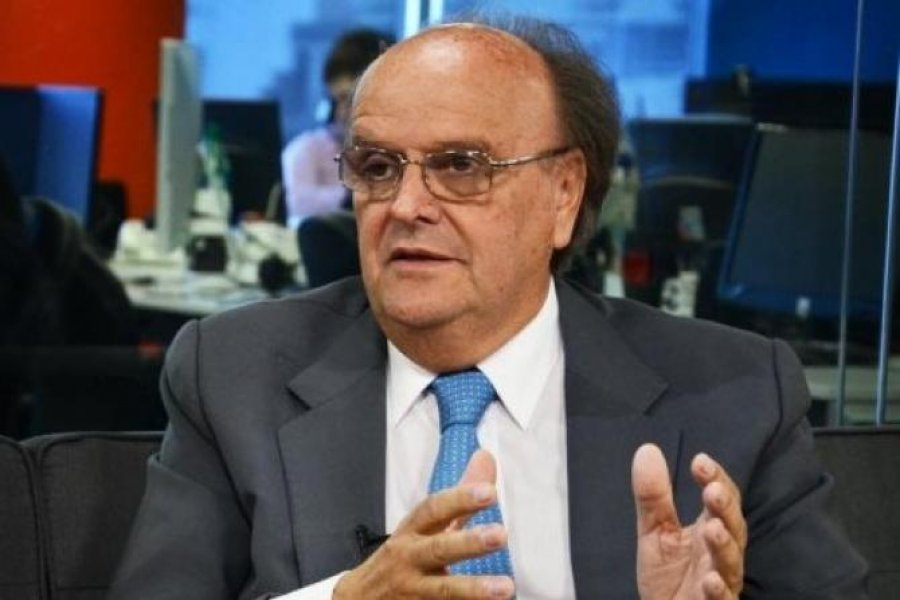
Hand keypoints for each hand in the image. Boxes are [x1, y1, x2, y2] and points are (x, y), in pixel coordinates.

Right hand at [334, 450, 514, 598]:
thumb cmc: (402, 557)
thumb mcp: (423, 526)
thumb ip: (460, 498)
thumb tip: (485, 457)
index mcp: (413, 531)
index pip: (434, 509)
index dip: (460, 499)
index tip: (489, 492)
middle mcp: (410, 559)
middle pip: (438, 548)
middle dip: (468, 542)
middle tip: (501, 535)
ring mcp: (412, 590)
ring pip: (442, 589)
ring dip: (473, 589)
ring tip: (505, 588)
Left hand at [632, 444, 746, 599]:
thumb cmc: (668, 575)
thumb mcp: (654, 530)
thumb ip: (653, 496)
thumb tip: (647, 449)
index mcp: (709, 528)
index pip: (720, 499)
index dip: (715, 479)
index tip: (700, 461)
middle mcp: (720, 553)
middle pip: (732, 527)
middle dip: (724, 508)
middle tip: (713, 490)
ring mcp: (721, 581)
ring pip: (730, 563)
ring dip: (724, 546)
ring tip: (713, 529)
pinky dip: (718, 590)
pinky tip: (710, 579)